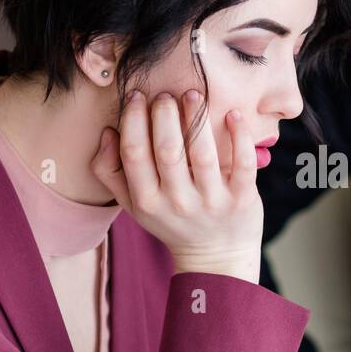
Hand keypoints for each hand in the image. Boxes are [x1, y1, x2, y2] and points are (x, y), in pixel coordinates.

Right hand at [90, 89, 262, 282]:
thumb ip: (111, 172)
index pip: (134, 153)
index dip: (133, 120)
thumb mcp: (134, 205)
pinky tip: (233, 115)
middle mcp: (178, 202)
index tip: (137, 96)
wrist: (216, 257)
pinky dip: (239, 137)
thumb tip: (108, 132)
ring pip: (203, 154)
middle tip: (166, 94)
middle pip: (167, 150)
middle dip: (164, 114)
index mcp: (147, 201)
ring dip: (197, 118)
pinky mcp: (242, 199)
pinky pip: (242, 164)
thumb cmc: (172, 221)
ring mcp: (212, 201)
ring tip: (194, 94)